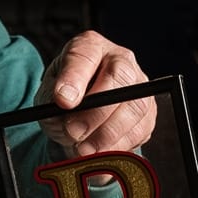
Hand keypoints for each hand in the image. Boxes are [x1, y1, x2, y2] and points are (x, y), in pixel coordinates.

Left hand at [35, 31, 157, 157]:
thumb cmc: (65, 99)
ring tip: (83, 149)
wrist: (80, 116)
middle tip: (74, 132)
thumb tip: (67, 117)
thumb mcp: (47, 97)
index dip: (75, 78)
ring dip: (108, 134)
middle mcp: (120, 58)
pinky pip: (141, 129)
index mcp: (90, 46)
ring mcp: (140, 84)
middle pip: (120, 76)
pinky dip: (119, 146)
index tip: (63, 101)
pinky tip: (100, 151)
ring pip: (135, 106)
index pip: (85, 54)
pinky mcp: (149, 111)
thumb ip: (52, 104)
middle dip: (96, 110)